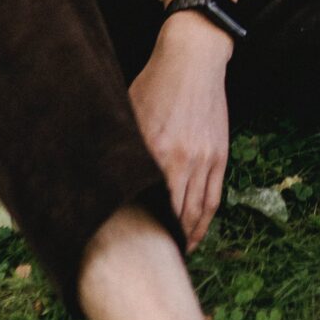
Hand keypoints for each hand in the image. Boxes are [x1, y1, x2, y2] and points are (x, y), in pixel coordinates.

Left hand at [130, 13, 232, 248]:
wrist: (193, 58)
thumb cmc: (153, 83)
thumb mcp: (128, 112)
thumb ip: (122, 146)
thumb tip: (101, 175)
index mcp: (155, 150)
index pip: (148, 204)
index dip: (142, 231)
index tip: (129, 250)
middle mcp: (182, 159)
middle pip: (175, 215)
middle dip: (164, 241)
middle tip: (150, 260)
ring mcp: (204, 158)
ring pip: (197, 211)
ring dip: (186, 237)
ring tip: (174, 253)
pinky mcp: (219, 154)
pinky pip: (214, 197)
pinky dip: (204, 220)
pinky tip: (195, 233)